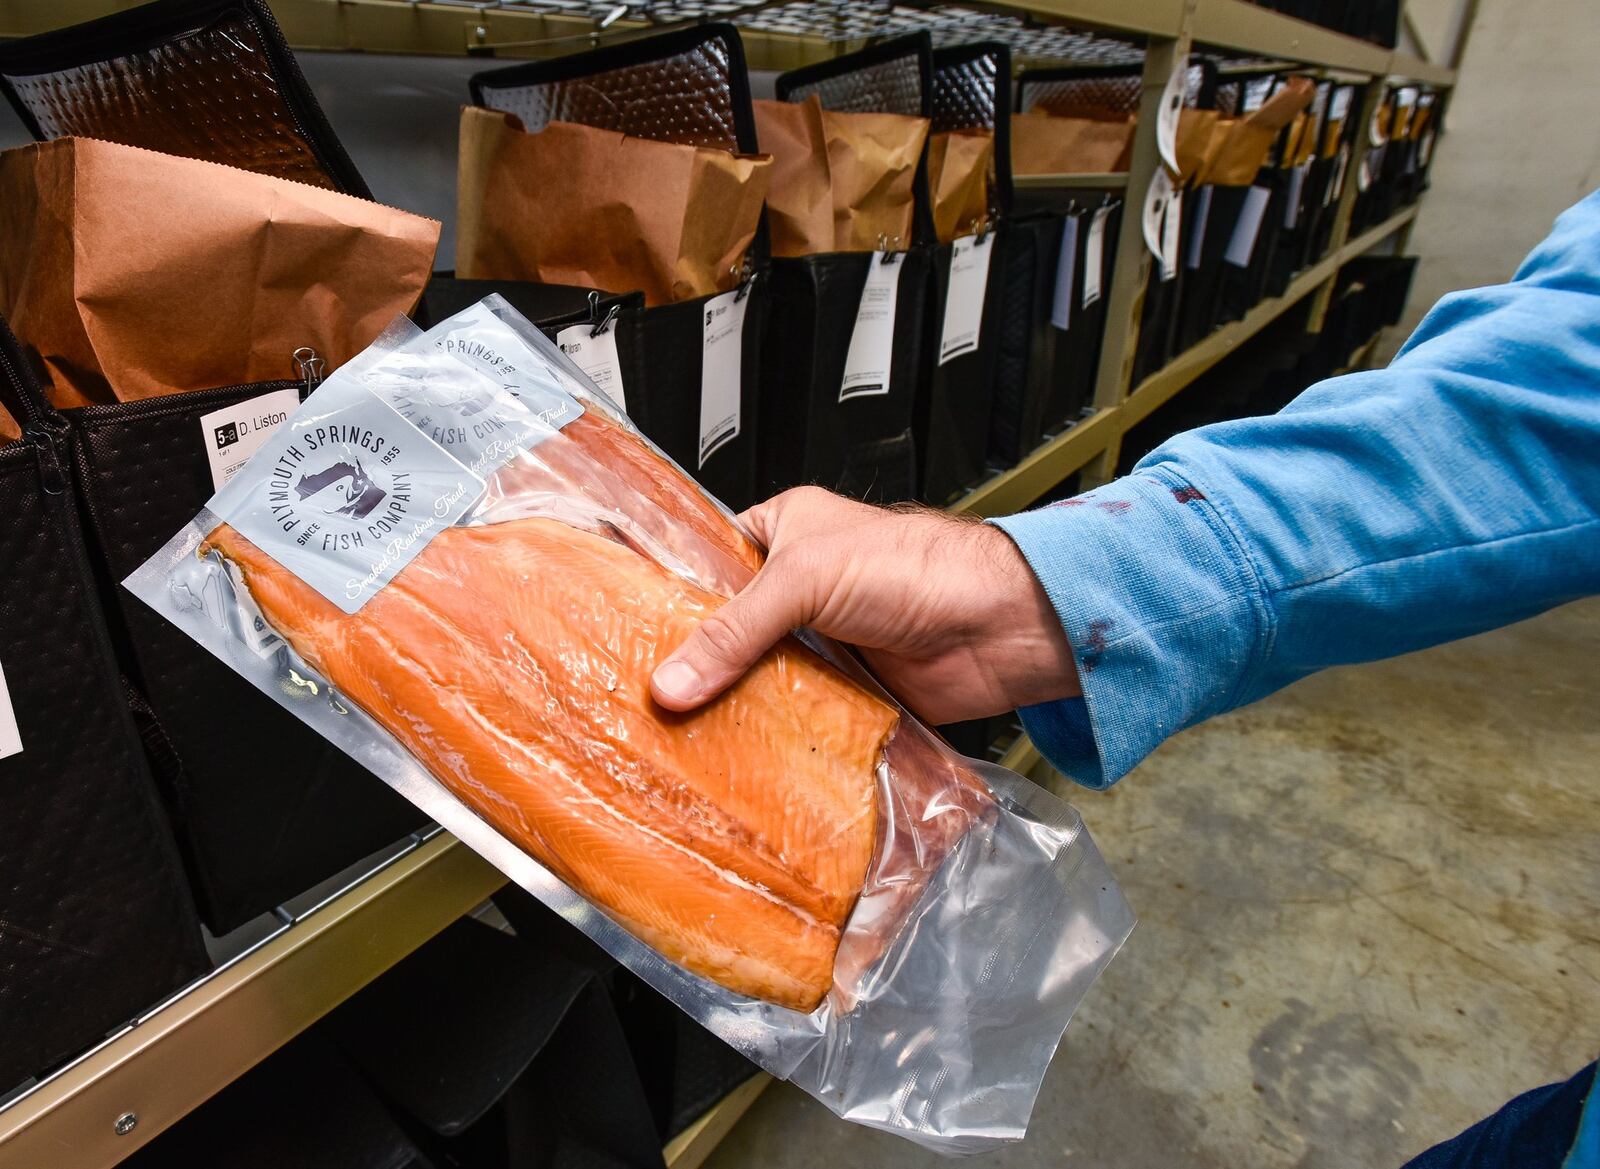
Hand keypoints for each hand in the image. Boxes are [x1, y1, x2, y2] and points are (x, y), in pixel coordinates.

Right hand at [650, 487, 1080, 724]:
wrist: (998, 626)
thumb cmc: (922, 566)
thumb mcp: (806, 579)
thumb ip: (735, 631)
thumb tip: (673, 680)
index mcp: (782, 531)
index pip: (706, 563)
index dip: (669, 599)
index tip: (623, 634)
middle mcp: (798, 587)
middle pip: (725, 630)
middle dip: (690, 663)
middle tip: (638, 695)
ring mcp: (820, 642)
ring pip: (754, 679)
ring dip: (726, 705)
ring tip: (670, 734)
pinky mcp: (843, 692)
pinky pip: (791, 718)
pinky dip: (768, 737)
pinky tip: (731, 756)